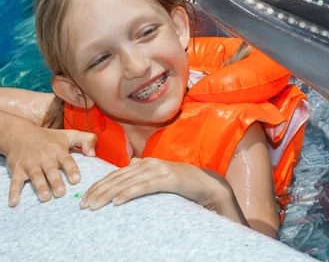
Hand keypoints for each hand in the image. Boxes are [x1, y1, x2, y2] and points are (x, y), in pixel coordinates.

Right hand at [2, 118, 95, 206]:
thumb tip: (94, 153)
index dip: (71, 169)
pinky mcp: (17, 170)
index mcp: (58, 150)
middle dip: (56, 181)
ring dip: (40, 187)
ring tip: (45, 197)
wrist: (19, 134)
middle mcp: (44, 157)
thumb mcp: (69, 135)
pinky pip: (15, 182)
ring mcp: (30, 164)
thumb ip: (86, 140)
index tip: (76, 179)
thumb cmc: (49, 138)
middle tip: (61, 192)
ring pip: (35, 176)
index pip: (66, 160)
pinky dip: (14, 192)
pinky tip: (14, 202)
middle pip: (51, 170)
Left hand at [80, 157, 223, 210]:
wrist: (206, 185)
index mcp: (144, 162)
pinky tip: (117, 201)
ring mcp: (158, 170)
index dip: (99, 185)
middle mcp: (148, 164)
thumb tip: (131, 165)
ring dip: (108, 194)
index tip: (85, 197)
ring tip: (94, 205)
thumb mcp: (160, 175)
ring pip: (126, 182)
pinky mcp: (167, 179)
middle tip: (84, 204)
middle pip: (117, 178)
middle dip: (98, 191)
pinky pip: (143, 187)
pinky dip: (128, 193)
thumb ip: (145, 171)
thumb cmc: (182, 183)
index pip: (116, 174)